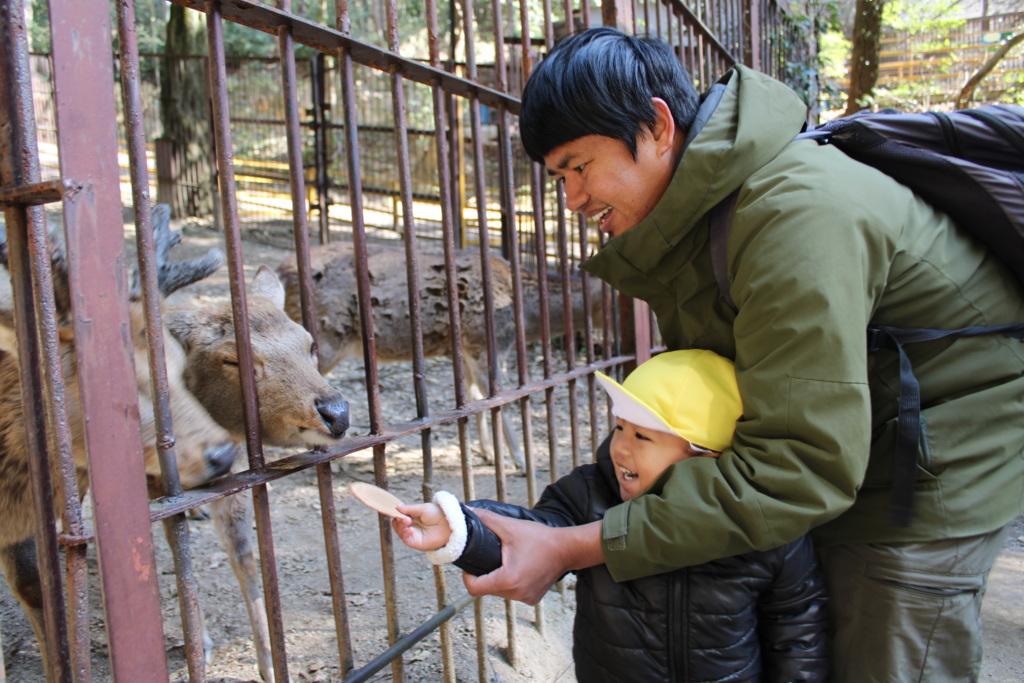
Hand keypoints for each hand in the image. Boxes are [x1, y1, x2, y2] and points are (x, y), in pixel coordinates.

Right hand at [391, 503, 451, 550]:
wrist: (449, 525)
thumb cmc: (438, 515)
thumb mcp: (423, 509)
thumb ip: (410, 509)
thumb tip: (397, 506)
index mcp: (413, 517)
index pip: (400, 516)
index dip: (397, 513)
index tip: (394, 509)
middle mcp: (412, 526)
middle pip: (397, 524)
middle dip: (398, 520)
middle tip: (402, 516)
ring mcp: (413, 535)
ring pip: (400, 532)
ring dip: (401, 526)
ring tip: (407, 520)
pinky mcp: (416, 543)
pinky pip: (406, 540)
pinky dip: (405, 534)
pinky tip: (409, 529)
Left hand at [462, 509, 602, 604]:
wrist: (567, 549)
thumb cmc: (540, 538)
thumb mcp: (510, 527)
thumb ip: (487, 519)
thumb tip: (466, 511)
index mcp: (508, 580)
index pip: (474, 588)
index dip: (468, 576)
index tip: (472, 564)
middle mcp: (516, 594)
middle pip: (487, 589)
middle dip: (485, 575)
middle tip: (490, 557)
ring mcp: (525, 598)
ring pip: (500, 592)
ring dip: (499, 579)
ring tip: (506, 562)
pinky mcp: (533, 598)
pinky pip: (514, 593)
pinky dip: (512, 583)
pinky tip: (519, 569)